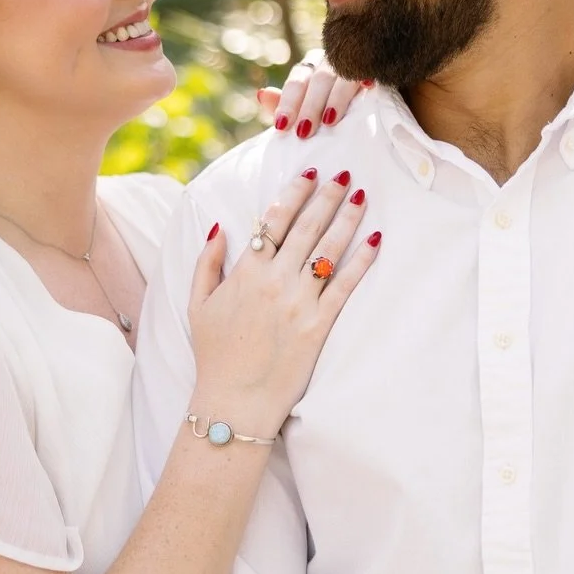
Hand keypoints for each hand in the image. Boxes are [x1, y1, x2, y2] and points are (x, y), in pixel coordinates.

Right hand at [188, 167, 377, 435]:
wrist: (235, 400)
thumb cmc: (215, 355)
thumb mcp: (198, 305)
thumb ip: (207, 262)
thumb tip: (220, 227)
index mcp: (245, 272)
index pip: (274, 220)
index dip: (294, 192)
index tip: (309, 173)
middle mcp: (274, 281)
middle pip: (307, 227)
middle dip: (327, 197)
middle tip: (345, 174)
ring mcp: (299, 303)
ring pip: (328, 250)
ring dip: (347, 219)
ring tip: (361, 197)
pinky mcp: (318, 326)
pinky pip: (345, 286)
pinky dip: (362, 261)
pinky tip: (375, 240)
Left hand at [259, 51, 371, 138]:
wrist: (375, 97)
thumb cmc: (333, 105)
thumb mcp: (307, 107)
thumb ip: (285, 103)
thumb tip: (262, 94)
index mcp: (313, 67)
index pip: (298, 80)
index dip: (288, 103)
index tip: (281, 126)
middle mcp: (333, 59)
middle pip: (318, 78)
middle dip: (310, 106)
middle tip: (303, 132)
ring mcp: (355, 59)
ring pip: (342, 74)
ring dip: (335, 97)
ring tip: (329, 120)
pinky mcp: (377, 63)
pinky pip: (371, 65)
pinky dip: (367, 75)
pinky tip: (368, 86)